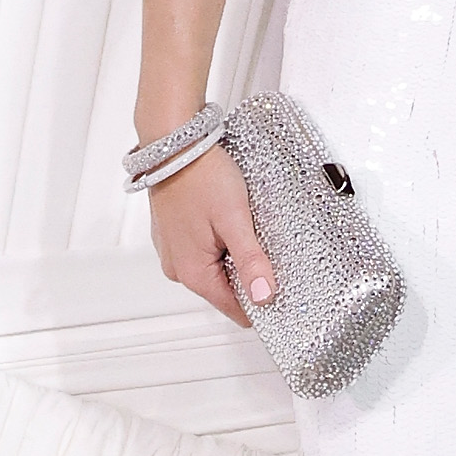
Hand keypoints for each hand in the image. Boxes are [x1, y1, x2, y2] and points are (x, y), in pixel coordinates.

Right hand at [150, 142, 275, 329]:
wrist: (175, 145)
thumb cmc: (201, 175)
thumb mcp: (235, 220)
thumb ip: (251, 261)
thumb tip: (264, 297)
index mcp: (192, 273)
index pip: (236, 309)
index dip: (262, 301)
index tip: (281, 287)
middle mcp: (178, 269)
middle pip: (228, 290)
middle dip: (250, 273)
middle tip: (264, 243)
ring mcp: (175, 253)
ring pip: (218, 269)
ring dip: (236, 255)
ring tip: (245, 227)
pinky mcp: (176, 237)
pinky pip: (206, 252)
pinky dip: (222, 242)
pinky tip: (230, 222)